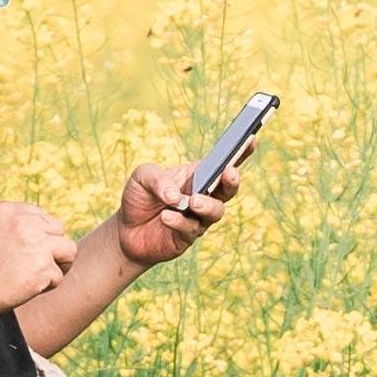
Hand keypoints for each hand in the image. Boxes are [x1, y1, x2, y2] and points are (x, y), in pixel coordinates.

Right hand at [0, 199, 78, 314]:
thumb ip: (11, 221)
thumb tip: (34, 224)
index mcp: (9, 210)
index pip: (40, 214)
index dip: (40, 232)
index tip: (33, 245)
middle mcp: (26, 224)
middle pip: (58, 229)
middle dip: (54, 245)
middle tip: (43, 260)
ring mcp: (37, 245)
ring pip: (68, 250)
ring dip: (60, 263)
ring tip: (46, 272)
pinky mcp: (43, 268)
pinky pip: (58, 275)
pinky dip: (47, 285)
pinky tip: (32, 287)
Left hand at [111, 159, 237, 269]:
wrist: (125, 231)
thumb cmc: (139, 198)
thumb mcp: (142, 177)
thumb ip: (157, 178)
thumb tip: (175, 195)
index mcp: (197, 175)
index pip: (223, 162)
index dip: (241, 152)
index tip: (251, 139)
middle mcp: (204, 196)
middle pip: (228, 189)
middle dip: (232, 181)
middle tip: (229, 173)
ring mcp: (199, 218)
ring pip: (215, 212)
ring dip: (207, 205)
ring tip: (192, 201)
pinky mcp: (187, 237)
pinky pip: (190, 229)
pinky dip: (178, 221)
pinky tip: (166, 216)